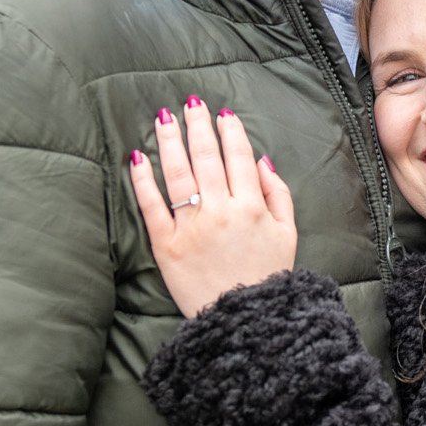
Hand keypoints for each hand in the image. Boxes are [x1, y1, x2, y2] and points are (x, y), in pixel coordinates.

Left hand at [129, 97, 296, 316]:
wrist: (244, 322)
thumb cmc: (268, 278)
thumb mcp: (287, 234)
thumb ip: (277, 194)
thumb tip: (262, 159)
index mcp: (251, 206)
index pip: (238, 157)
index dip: (230, 131)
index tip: (222, 114)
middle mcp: (221, 211)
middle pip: (206, 157)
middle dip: (198, 125)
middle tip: (190, 103)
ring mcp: (192, 227)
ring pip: (177, 173)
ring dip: (169, 140)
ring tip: (163, 117)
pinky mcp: (167, 246)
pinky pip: (152, 206)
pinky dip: (143, 180)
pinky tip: (138, 157)